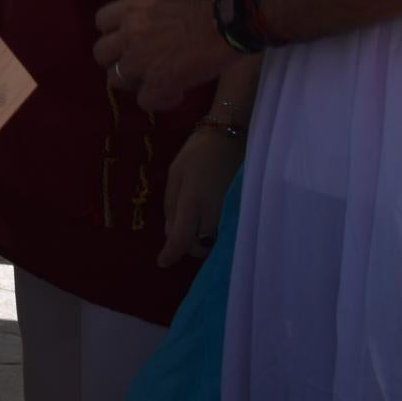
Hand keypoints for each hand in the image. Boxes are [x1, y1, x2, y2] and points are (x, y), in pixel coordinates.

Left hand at [94, 0, 237, 112]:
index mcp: (133, 5)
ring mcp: (140, 58)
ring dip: (136, 82)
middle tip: (144, 64)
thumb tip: (166, 19)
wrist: (233, 15)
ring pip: (115, 80)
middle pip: (102, 53)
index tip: (133, 39)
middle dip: (119, 60)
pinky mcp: (159, 82)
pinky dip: (161, 100)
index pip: (102, 21)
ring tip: (159, 80)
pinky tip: (179, 92)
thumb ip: (158, 11)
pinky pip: (145, 101)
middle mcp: (129, 31)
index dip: (115, 33)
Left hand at [157, 127, 242, 266]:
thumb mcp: (175, 173)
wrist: (231, 139)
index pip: (181, 239)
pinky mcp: (239, 213)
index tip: (162, 263)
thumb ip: (171, 204)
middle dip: (187, 246)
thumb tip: (169, 233)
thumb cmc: (198, 153)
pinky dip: (214, 235)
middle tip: (181, 228)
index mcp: (192, 202)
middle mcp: (212, 214)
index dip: (171, 255)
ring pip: (213, 244)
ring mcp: (229, 215)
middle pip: (198, 248)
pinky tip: (208, 220)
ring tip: (195, 222)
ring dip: (201, 241)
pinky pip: (224, 235)